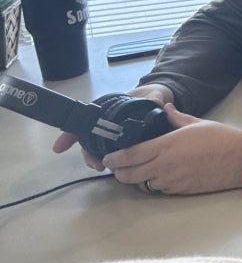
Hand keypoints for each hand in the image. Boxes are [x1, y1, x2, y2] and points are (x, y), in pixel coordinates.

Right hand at [52, 84, 175, 169]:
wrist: (161, 102)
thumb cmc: (153, 95)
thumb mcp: (155, 93)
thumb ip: (155, 96)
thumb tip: (156, 101)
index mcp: (110, 109)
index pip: (84, 120)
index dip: (69, 134)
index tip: (58, 148)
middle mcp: (108, 123)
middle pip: (89, 140)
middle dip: (88, 154)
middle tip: (96, 165)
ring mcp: (114, 134)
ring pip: (98, 150)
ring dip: (96, 160)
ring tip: (103, 169)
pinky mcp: (124, 143)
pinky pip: (113, 154)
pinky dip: (111, 163)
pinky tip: (115, 169)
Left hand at [100, 104, 241, 194]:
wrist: (240, 160)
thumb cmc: (221, 139)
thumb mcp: (196, 123)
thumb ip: (176, 118)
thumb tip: (166, 108)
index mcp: (166, 146)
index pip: (131, 155)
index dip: (115, 158)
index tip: (108, 157)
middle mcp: (165, 166)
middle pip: (129, 175)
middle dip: (120, 172)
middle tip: (118, 166)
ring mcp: (172, 181)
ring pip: (143, 184)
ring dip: (138, 178)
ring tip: (140, 170)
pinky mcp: (180, 191)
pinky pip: (160, 189)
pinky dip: (155, 183)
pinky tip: (161, 175)